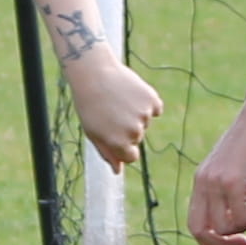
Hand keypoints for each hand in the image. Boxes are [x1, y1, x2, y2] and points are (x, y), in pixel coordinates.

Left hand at [64, 48, 160, 170]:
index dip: (122, 146)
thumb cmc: (89, 105)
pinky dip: (147, 103)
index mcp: (119, 144)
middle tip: (110, 111)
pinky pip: (156, 108)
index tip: (113, 132)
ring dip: (135, 113)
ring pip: (145, 121)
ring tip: (117, 99)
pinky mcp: (151, 99)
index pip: (131, 157)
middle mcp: (134, 132)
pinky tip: (132, 94)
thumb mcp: (93, 133)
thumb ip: (108, 153)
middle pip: (137, 137)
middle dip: (126, 128)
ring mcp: (144, 115)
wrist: (93, 73)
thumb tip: (118, 171)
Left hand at [187, 103, 245, 244]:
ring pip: (226, 228)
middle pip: (203, 232)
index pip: (194, 224)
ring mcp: (216, 183)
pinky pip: (243, 216)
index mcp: (201, 181)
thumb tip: (237, 221)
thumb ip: (230, 190)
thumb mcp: (236, 168)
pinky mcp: (234, 182)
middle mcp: (203, 183)